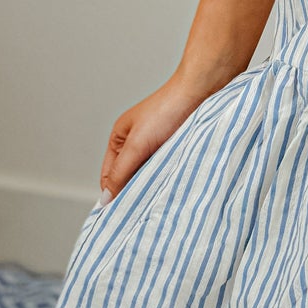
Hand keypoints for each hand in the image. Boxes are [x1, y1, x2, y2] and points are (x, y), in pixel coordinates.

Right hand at [98, 72, 217, 202]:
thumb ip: (120, 172)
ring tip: (158, 199)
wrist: (202, 89)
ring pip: (149, 176)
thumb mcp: (137, 144)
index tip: (119, 218)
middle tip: (141, 213)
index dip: (112, 195)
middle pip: (129, 178)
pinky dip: (167, 178)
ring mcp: (157, 146)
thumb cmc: (168, 108)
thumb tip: (105, 199)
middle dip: (134, 192)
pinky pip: (166, 169)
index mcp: (120, 139)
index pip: (109, 177)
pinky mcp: (175, 148)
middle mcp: (136, 143)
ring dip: (153, 185)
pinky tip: (172, 186)